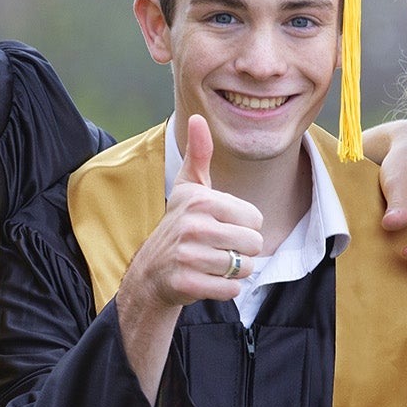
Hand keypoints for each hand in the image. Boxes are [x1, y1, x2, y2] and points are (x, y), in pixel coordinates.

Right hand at [121, 116, 264, 312]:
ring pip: (244, 268)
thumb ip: (199, 154)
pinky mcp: (187, 283)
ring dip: (234, 271)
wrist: (151, 271)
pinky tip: (207, 280)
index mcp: (201, 201)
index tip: (221, 227)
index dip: (243, 226)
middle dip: (242, 251)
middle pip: (254, 244)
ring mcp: (188, 256)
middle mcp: (193, 226)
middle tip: (218, 248)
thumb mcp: (188, 188)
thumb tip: (197, 117)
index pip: (255, 218)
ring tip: (212, 264)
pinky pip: (231, 289)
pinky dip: (225, 288)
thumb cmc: (179, 225)